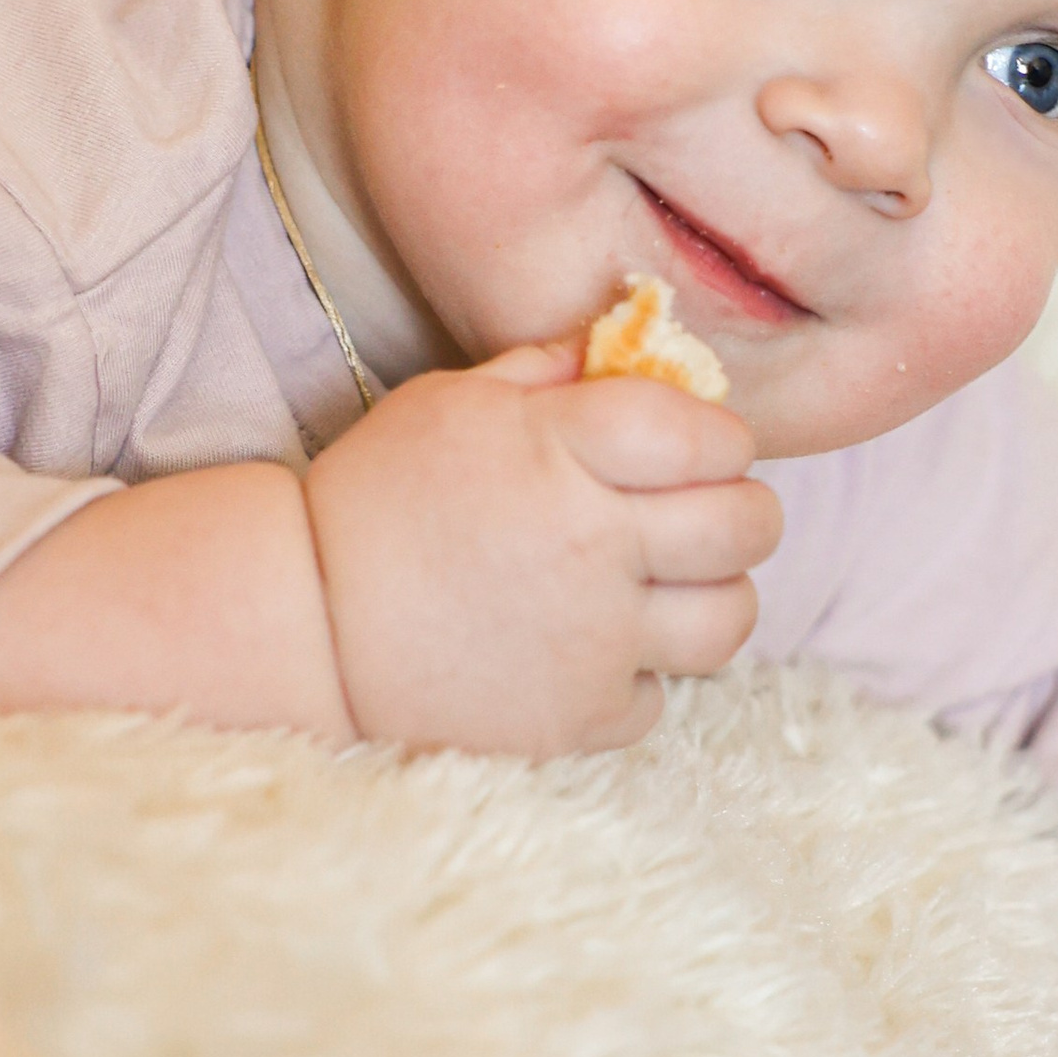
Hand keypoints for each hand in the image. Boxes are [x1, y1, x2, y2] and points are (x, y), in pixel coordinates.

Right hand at [304, 340, 780, 754]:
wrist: (310, 624)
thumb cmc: (381, 497)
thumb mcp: (453, 401)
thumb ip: (552, 370)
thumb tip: (633, 339)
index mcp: (562, 452)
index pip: (708, 435)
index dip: (723, 438)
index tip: (701, 447)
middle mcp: (593, 545)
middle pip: (747, 525)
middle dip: (745, 510)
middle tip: (709, 512)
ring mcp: (594, 639)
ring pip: (731, 618)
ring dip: (715, 596)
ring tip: (668, 586)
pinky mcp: (579, 717)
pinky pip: (662, 696)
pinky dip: (638, 677)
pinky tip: (592, 650)